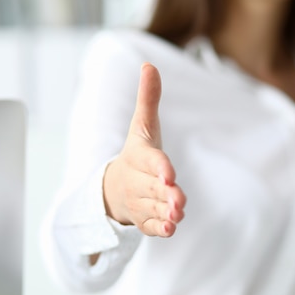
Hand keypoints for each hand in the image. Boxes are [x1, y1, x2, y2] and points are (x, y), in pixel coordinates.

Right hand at [103, 63, 185, 236]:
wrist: (115, 188)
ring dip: (166, 212)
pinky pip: (150, 226)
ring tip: (178, 214)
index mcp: (139, 157)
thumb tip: (149, 65)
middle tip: (179, 199)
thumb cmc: (137, 153)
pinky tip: (171, 229)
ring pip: (154, 207)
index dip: (159, 168)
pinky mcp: (144, 218)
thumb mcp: (142, 126)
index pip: (151, 161)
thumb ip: (148, 99)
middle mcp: (138, 181)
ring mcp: (140, 201)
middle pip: (153, 188)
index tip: (169, 174)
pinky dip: (159, 228)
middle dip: (165, 194)